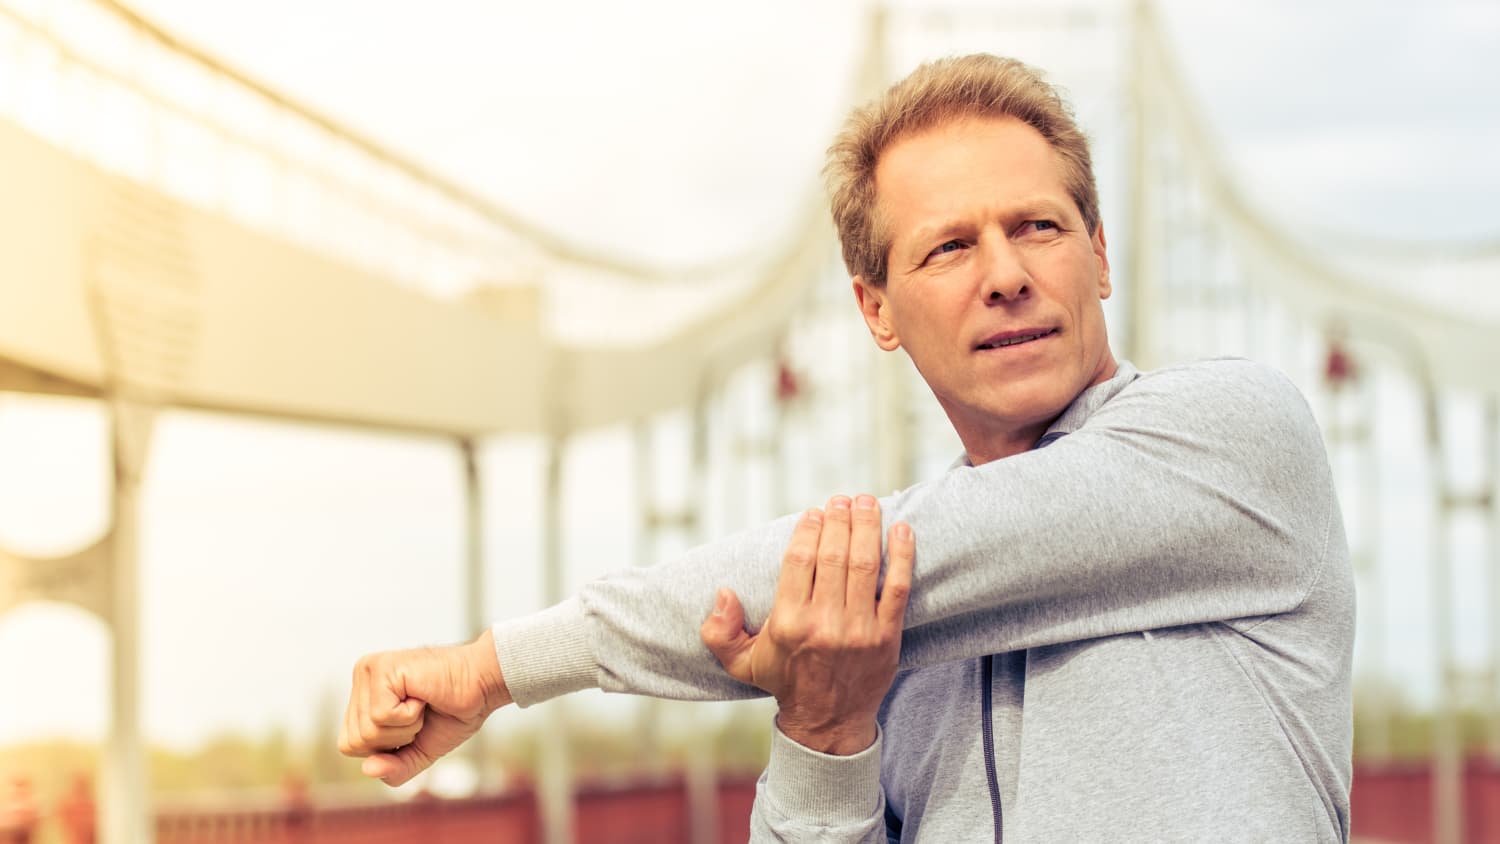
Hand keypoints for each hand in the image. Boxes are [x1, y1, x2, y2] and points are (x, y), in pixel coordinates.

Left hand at [338, 629, 511, 785]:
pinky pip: (381, 716)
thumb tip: (368, 769)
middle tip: (420, 713)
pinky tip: (422, 696)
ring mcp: (369, 670)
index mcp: (364, 694)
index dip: (386, 748)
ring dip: (406, 727)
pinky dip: (409, 716)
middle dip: (395, 740)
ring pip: (367, 731)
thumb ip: (394, 768)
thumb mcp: (420, 751)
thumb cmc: (454, 712)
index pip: (350, 745)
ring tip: (422, 703)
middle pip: (355, 741)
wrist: (484, 685)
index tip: (413, 723)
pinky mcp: (382, 668)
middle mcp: (361, 677)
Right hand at [700, 494, 914, 754]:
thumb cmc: (785, 681)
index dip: (808, 529)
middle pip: (834, 555)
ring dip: (867, 526)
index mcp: (789, 623)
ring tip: (867, 502)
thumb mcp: (741, 662)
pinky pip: (898, 588)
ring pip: (865, 564)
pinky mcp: (887, 637)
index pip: (800, 560)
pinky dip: (901, 555)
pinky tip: (901, 529)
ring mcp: (859, 630)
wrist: (829, 722)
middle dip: (839, 519)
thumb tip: (722, 592)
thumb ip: (719, 630)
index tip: (814, 512)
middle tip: (842, 499)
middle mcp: (824, 624)